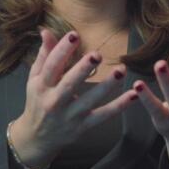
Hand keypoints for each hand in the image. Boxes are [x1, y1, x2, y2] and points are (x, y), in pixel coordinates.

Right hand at [12, 28, 139, 160]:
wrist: (37, 137)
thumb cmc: (37, 101)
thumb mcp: (35, 79)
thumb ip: (44, 56)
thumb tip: (46, 31)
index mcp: (42, 86)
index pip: (52, 66)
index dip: (62, 50)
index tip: (74, 35)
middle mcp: (54, 102)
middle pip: (69, 84)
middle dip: (83, 69)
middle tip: (97, 54)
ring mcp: (70, 115)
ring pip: (90, 100)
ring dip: (107, 85)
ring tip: (121, 70)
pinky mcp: (83, 126)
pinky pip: (103, 115)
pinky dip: (119, 106)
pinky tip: (133, 95)